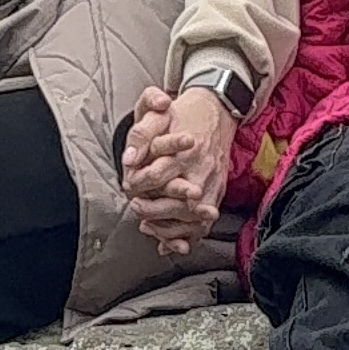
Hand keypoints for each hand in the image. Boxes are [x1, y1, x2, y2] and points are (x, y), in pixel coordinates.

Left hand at [121, 83, 236, 257]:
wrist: (217, 109)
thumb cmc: (185, 113)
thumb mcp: (160, 113)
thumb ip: (142, 134)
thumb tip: (129, 159)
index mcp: (187, 150)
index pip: (159, 174)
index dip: (139, 182)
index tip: (129, 184)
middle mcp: (202, 169)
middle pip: (178, 203)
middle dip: (153, 210)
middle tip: (136, 207)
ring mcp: (213, 183)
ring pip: (193, 218)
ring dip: (169, 228)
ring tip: (149, 226)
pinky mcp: (219, 191)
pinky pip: (205, 221)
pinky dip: (188, 235)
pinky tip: (171, 241)